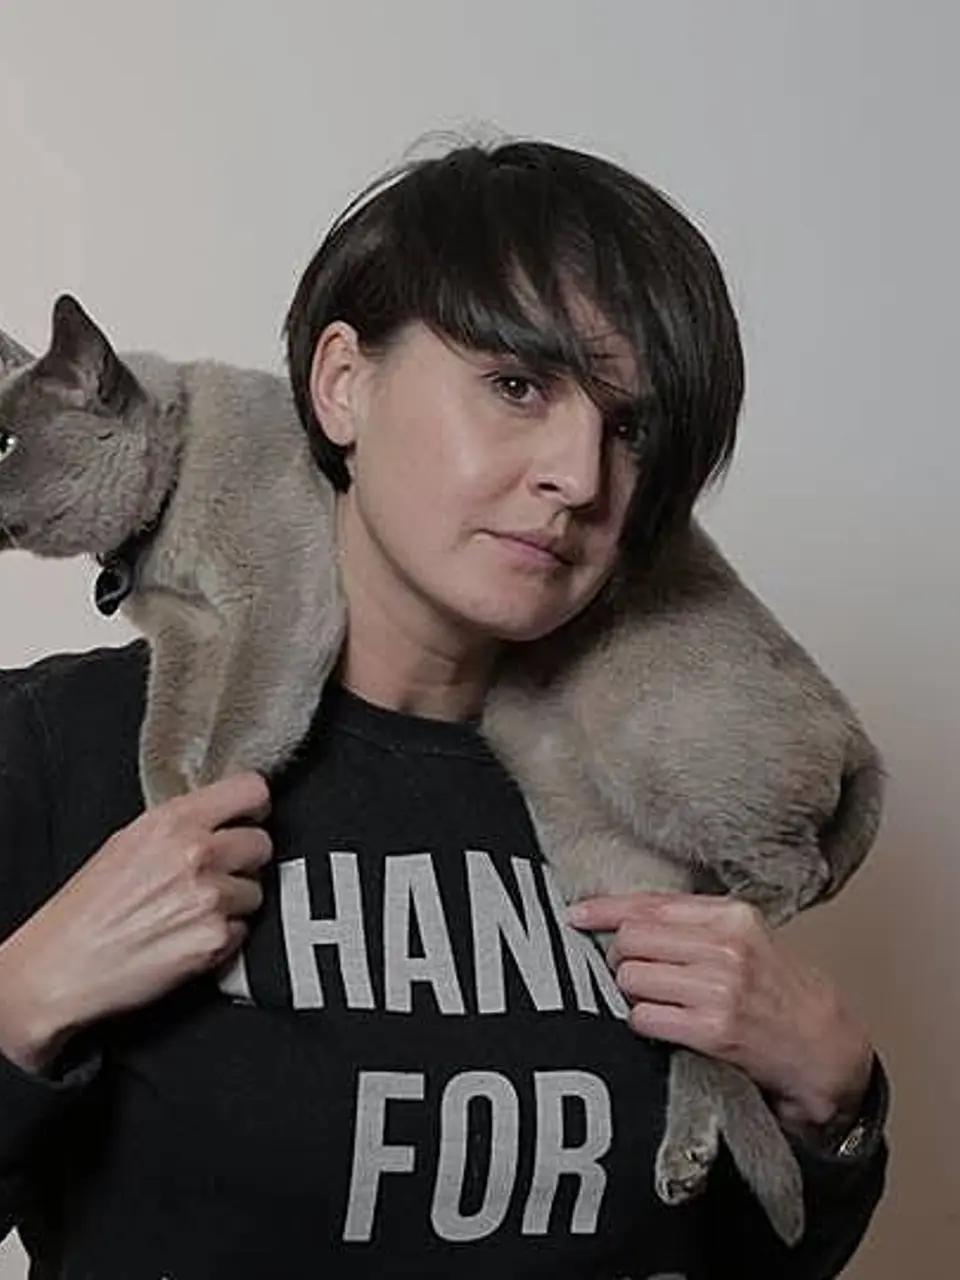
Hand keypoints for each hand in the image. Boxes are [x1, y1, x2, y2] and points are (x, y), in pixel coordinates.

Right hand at [0, 772, 272, 1074]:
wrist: (60, 968)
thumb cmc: (85, 910)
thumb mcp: (127, 841)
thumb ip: (180, 825)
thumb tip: (218, 819)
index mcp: (173, 821)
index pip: (251, 790)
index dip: (255, 807)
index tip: (251, 818)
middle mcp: (196, 854)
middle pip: (263, 843)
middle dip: (245, 860)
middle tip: (217, 874)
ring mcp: (210, 898)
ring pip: (256, 891)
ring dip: (234, 902)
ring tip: (193, 911)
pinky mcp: (216, 939)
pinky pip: (243, 930)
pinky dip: (223, 936)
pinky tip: (189, 936)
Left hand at [568, 892, 873, 1135]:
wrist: (824, 1047)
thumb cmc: (778, 990)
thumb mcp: (744, 939)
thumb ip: (691, 922)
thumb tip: (623, 915)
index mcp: (731, 915)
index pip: (650, 904)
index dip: (605, 909)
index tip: (576, 915)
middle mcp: (726, 947)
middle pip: (632, 939)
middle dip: (619, 958)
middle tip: (629, 973)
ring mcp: (720, 989)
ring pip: (632, 978)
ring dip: (630, 993)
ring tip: (653, 1001)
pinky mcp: (713, 1030)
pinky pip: (643, 1018)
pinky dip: (642, 1022)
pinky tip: (662, 1026)